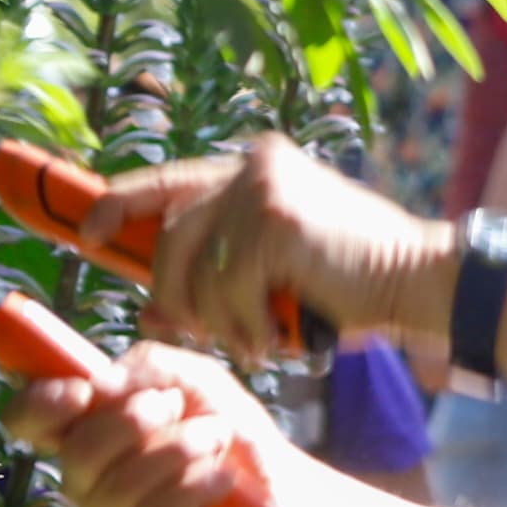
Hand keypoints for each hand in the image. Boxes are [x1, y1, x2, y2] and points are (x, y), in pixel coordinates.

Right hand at [7, 348, 312, 506]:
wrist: (281, 488)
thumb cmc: (229, 431)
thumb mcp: (193, 379)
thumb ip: (146, 369)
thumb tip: (101, 387)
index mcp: (87, 428)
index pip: (28, 419)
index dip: (41, 403)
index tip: (82, 391)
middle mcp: (84, 478)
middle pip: (76, 451)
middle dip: (135, 421)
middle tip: (179, 409)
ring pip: (117, 484)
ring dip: (178, 451)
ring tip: (216, 440)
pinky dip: (194, 488)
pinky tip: (222, 480)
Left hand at [85, 135, 458, 361]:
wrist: (419, 280)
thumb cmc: (351, 283)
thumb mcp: (272, 274)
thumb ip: (214, 275)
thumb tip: (147, 306)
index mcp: (253, 168)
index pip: (165, 180)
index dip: (118, 205)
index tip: (87, 235)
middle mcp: (252, 166)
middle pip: (170, 239)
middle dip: (175, 297)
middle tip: (207, 335)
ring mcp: (261, 189)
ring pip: (193, 273)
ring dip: (219, 322)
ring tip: (258, 340)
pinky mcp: (272, 221)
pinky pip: (224, 291)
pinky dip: (245, 328)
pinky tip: (276, 339)